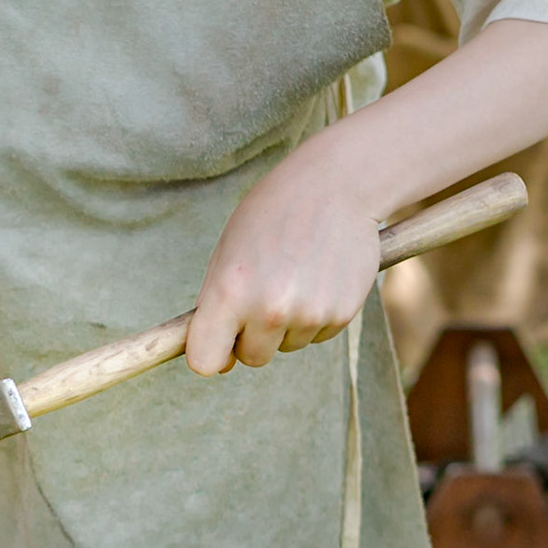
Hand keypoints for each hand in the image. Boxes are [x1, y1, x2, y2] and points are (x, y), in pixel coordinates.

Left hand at [184, 145, 380, 374]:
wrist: (335, 185)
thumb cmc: (270, 217)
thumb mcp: (227, 253)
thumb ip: (215, 305)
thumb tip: (217, 361)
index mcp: (229, 293)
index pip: (205, 361)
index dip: (211, 355)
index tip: (219, 343)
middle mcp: (269, 309)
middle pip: (252, 358)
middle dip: (252, 336)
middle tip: (265, 291)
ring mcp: (308, 314)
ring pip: (287, 346)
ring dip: (287, 323)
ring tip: (295, 275)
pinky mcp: (342, 313)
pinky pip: (317, 335)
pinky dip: (316, 315)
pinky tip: (319, 277)